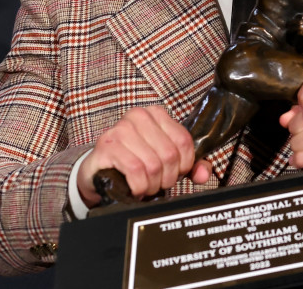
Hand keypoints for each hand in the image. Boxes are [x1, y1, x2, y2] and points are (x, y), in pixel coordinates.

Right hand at [77, 106, 210, 206]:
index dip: (184, 165)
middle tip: (157, 183)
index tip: (175, 173)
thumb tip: (203, 173)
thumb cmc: (134, 163)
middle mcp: (138, 116)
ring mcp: (120, 130)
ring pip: (153, 165)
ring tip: (144, 186)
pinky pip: (135, 170)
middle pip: (170, 155)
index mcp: (155, 114)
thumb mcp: (164, 161)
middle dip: (166, 178)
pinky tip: (135, 188)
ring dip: (151, 184)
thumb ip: (190, 165)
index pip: (184, 141)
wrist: (99, 172)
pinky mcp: (107, 147)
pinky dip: (139, 186)